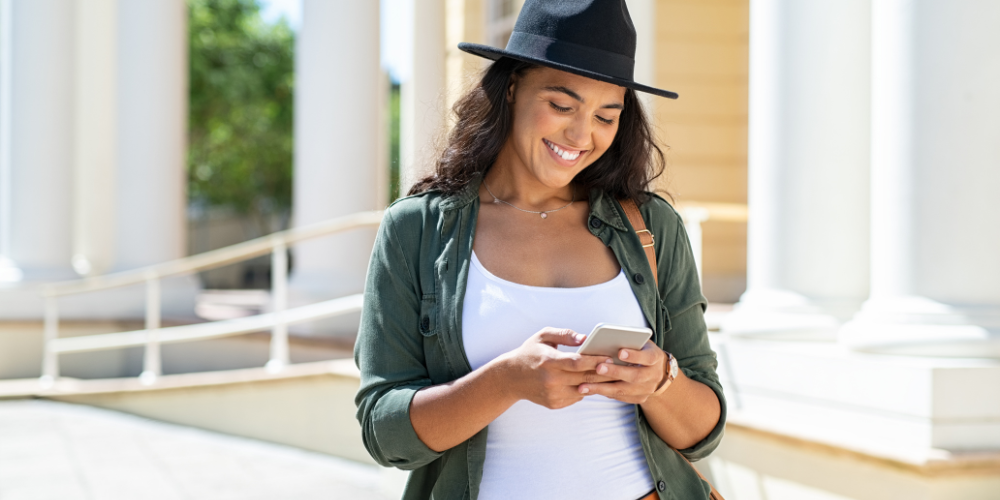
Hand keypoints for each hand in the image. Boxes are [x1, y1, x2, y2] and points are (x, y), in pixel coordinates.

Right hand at [496, 327, 615, 409]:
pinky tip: (593, 382)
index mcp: (549, 361)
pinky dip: (585, 389)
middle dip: (604, 373)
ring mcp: (553, 394)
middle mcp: (551, 380)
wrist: (511, 378)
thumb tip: (585, 338)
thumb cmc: (530, 353)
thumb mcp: (543, 336)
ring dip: (598, 383)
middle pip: (584, 378)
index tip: (610, 357)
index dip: (595, 360)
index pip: (577, 363)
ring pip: (583, 390)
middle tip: (619, 367)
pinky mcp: (554, 404)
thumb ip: (564, 334)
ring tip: (611, 375)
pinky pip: (576, 397)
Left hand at [576, 340, 667, 403]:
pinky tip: (590, 390)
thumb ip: (629, 341)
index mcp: (655, 357)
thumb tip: (606, 339)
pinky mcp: (640, 398)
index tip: (620, 352)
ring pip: (625, 390)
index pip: (647, 357)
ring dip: (603, 388)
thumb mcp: (640, 342)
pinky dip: (605, 393)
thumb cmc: (642, 350)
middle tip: (598, 368)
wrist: (657, 370)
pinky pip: (621, 397)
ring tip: (584, 386)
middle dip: (615, 372)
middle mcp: (654, 375)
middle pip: (635, 376)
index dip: (634, 356)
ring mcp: (647, 389)